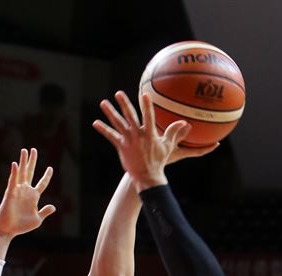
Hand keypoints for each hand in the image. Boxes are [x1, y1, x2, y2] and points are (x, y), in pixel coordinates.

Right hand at [0, 148, 54, 240]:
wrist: (8, 230)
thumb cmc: (21, 226)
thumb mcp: (37, 219)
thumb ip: (45, 212)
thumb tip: (53, 206)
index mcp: (33, 197)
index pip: (42, 184)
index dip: (46, 176)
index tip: (50, 168)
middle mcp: (25, 191)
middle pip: (30, 173)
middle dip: (32, 161)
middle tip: (34, 150)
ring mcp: (17, 191)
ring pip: (21, 173)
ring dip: (23, 162)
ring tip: (24, 150)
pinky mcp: (10, 193)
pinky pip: (12, 181)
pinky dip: (14, 173)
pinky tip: (16, 164)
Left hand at [93, 91, 217, 191]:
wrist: (146, 177)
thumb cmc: (158, 161)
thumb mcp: (168, 147)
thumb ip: (174, 133)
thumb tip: (186, 123)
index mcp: (149, 135)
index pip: (149, 117)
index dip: (147, 106)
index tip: (144, 95)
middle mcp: (137, 136)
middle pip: (130, 117)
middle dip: (124, 104)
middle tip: (119, 93)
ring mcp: (128, 141)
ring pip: (118, 124)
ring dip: (110, 113)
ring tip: (103, 103)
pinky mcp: (121, 147)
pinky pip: (110, 136)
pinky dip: (103, 129)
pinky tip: (96, 123)